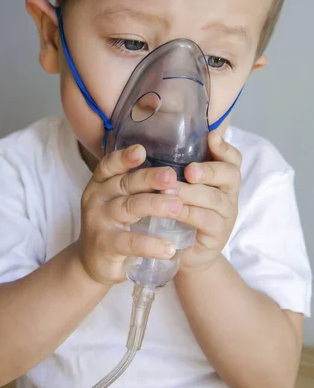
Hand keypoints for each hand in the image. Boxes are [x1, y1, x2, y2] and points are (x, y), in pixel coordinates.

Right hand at [79, 144, 182, 284]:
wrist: (91, 264)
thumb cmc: (112, 226)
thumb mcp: (116, 201)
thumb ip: (134, 186)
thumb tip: (170, 171)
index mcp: (100, 184)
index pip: (109, 165)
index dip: (124, 157)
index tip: (141, 150)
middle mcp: (97, 199)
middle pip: (125, 183)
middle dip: (150, 178)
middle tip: (172, 177)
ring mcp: (99, 222)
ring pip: (129, 208)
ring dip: (155, 205)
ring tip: (177, 207)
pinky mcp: (106, 246)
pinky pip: (130, 242)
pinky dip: (151, 244)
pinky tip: (169, 247)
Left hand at [172, 131, 241, 271]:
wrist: (177, 250)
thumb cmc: (175, 212)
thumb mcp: (176, 187)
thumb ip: (175, 167)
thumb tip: (157, 140)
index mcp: (221, 178)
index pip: (232, 158)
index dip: (224, 147)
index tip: (211, 137)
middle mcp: (228, 194)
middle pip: (230, 175)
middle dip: (209, 170)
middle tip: (189, 171)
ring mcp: (226, 216)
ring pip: (215, 198)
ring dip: (191, 193)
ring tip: (168, 191)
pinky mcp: (218, 236)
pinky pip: (207, 221)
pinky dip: (188, 213)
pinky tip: (172, 210)